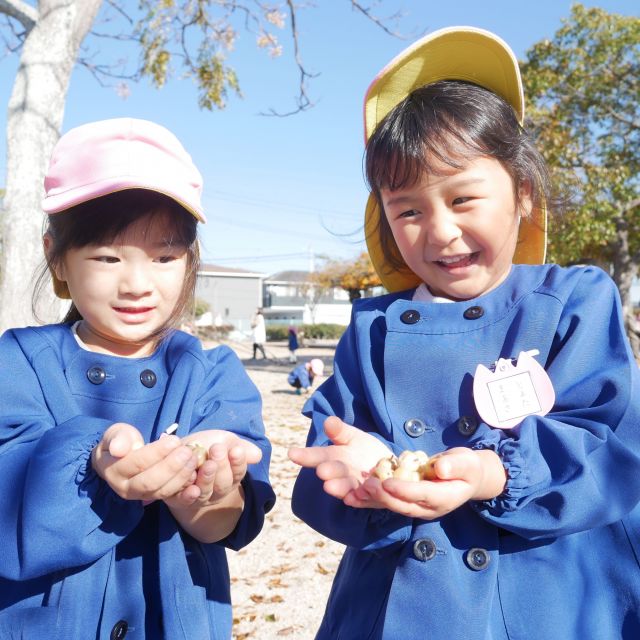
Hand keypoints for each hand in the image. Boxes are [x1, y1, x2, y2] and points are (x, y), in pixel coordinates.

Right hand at [92, 423, 198, 501]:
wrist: (121, 457)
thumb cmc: (121, 441)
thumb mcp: (116, 433)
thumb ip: (118, 438)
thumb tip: (118, 450)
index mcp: (113, 471)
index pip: (137, 463)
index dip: (157, 452)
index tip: (174, 440)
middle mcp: (125, 488)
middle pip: (151, 482)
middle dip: (172, 466)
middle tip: (187, 451)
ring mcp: (140, 496)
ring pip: (162, 491)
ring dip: (180, 476)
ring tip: (193, 459)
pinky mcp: (154, 497)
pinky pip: (170, 497)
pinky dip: (184, 488)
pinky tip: (195, 475)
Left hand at [165, 430, 262, 508]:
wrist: (179, 451)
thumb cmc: (206, 445)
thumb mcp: (225, 441)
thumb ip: (240, 447)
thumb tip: (257, 455)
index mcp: (231, 477)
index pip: (238, 472)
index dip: (238, 462)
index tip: (236, 450)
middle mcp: (217, 491)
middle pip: (223, 484)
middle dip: (222, 466)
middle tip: (218, 449)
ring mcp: (199, 497)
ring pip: (206, 492)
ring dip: (207, 479)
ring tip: (207, 464)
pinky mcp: (179, 500)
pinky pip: (184, 501)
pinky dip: (188, 496)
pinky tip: (191, 485)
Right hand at [288, 416, 392, 499]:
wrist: (390, 469)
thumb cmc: (365, 452)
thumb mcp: (353, 437)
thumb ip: (340, 431)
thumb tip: (328, 421)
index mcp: (334, 458)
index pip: (318, 456)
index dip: (305, 456)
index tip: (292, 453)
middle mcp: (342, 475)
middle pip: (333, 472)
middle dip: (328, 471)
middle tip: (321, 471)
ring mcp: (356, 488)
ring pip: (346, 488)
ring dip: (339, 488)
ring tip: (329, 486)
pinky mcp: (371, 499)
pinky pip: (365, 499)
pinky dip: (359, 499)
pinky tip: (353, 497)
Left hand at [349, 448, 506, 518]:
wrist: (466, 478)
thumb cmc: (467, 467)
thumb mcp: (467, 462)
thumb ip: (455, 465)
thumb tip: (441, 468)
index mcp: (446, 498)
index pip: (423, 495)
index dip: (405, 490)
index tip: (388, 483)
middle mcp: (430, 508)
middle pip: (405, 505)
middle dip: (385, 497)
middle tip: (367, 486)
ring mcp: (418, 508)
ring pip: (394, 506)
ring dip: (374, 501)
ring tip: (356, 493)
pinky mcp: (408, 503)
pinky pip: (389, 503)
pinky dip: (372, 500)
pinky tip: (355, 494)